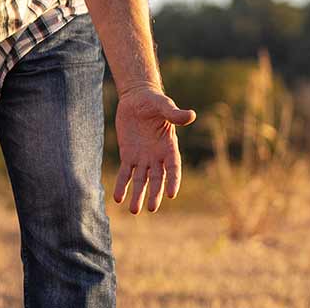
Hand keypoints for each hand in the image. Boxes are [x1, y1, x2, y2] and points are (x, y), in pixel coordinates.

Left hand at [111, 86, 196, 213]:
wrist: (137, 99)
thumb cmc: (154, 102)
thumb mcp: (164, 106)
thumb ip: (174, 114)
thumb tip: (191, 115)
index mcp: (170, 147)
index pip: (173, 167)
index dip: (173, 180)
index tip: (171, 194)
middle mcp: (157, 156)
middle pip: (157, 179)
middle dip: (155, 193)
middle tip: (151, 208)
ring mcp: (142, 158)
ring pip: (140, 180)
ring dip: (137, 195)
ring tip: (133, 210)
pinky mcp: (128, 155)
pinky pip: (125, 173)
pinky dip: (122, 185)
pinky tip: (117, 198)